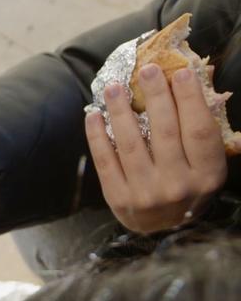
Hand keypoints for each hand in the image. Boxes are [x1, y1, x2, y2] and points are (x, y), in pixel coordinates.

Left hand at [86, 65, 226, 233]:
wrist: (164, 231)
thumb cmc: (189, 188)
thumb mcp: (207, 167)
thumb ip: (201, 136)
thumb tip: (188, 87)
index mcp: (206, 175)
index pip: (199, 130)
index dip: (190, 99)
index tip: (180, 73)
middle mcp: (177, 185)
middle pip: (164, 131)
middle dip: (155, 96)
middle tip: (146, 69)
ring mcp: (145, 193)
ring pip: (131, 143)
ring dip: (120, 111)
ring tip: (114, 87)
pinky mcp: (118, 198)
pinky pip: (105, 161)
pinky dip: (97, 136)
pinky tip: (94, 115)